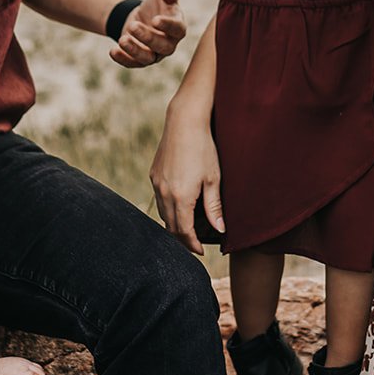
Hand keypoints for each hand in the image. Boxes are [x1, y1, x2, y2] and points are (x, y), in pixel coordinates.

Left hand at [110, 0, 186, 67]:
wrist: (143, 17)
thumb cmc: (158, 5)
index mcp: (178, 28)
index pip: (178, 29)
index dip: (168, 26)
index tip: (155, 20)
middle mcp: (169, 44)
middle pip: (163, 46)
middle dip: (148, 38)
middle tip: (133, 26)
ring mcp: (155, 54)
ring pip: (147, 58)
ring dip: (134, 51)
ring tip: (122, 39)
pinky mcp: (140, 60)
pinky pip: (133, 63)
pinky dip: (123, 59)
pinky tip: (113, 51)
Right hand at [150, 102, 223, 255]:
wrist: (184, 122)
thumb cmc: (204, 148)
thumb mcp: (213, 179)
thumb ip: (214, 207)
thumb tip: (220, 229)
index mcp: (180, 197)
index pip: (183, 232)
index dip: (192, 244)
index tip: (200, 252)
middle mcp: (164, 193)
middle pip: (170, 226)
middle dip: (182, 239)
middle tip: (193, 246)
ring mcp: (156, 183)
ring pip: (162, 214)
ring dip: (173, 225)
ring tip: (186, 230)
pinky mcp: (153, 174)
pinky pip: (158, 199)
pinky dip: (167, 209)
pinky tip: (178, 208)